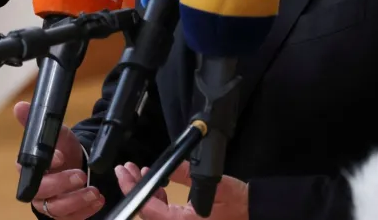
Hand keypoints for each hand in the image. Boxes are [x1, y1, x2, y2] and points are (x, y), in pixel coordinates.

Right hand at [13, 101, 103, 218]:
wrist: (76, 164)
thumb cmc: (62, 151)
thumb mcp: (54, 133)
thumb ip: (39, 123)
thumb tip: (20, 106)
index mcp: (30, 168)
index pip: (30, 170)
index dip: (46, 165)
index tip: (61, 156)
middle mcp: (36, 189)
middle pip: (42, 193)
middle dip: (62, 184)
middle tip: (81, 175)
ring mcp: (48, 204)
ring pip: (57, 209)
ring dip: (77, 201)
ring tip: (94, 192)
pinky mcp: (63, 215)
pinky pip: (71, 219)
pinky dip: (86, 211)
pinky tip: (98, 200)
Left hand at [116, 160, 248, 219]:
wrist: (253, 210)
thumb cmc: (235, 201)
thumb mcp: (208, 183)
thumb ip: (182, 174)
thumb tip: (163, 165)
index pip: (147, 208)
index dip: (132, 189)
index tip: (124, 173)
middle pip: (146, 211)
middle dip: (134, 188)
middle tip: (126, 169)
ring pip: (153, 211)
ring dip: (145, 191)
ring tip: (139, 172)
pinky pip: (164, 212)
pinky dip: (158, 197)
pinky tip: (157, 182)